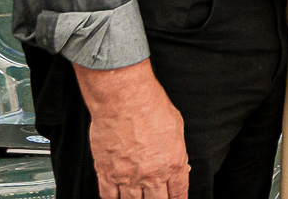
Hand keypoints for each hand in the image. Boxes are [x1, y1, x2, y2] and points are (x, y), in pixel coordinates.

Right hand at [74, 60, 189, 198]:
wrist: (124, 99)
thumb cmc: (150, 106)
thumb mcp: (177, 127)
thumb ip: (177, 150)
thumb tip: (180, 164)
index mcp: (173, 164)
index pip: (179, 193)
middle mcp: (151, 175)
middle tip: (156, 197)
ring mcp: (128, 177)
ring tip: (137, 198)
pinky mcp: (107, 173)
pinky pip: (109, 197)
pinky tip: (117, 198)